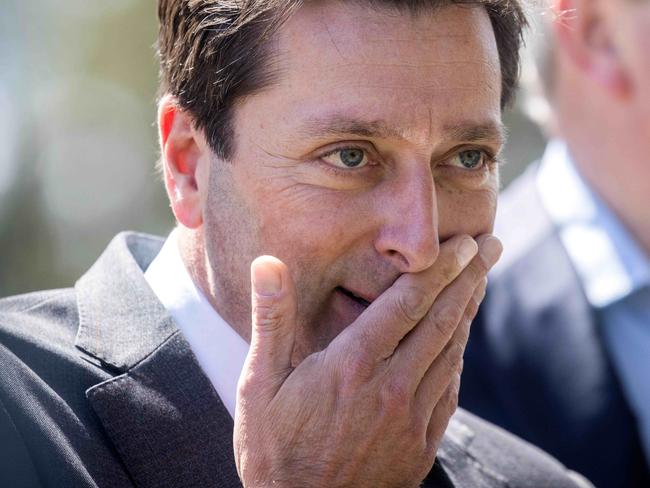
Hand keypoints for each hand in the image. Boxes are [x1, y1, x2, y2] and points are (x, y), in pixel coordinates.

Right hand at [234, 235, 501, 487]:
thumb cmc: (274, 449)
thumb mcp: (259, 383)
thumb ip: (272, 320)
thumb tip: (267, 263)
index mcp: (352, 366)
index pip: (408, 302)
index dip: (439, 268)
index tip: (463, 241)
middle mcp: (390, 387)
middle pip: (441, 320)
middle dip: (469, 277)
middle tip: (491, 245)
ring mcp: (411, 418)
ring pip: (452, 351)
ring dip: (469, 311)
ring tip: (481, 281)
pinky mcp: (421, 445)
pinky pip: (450, 389)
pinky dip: (459, 356)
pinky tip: (460, 341)